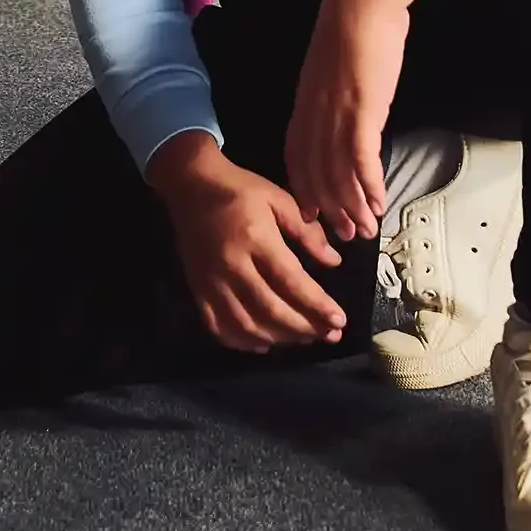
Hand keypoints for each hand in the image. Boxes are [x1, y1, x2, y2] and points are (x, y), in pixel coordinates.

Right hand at [146, 134, 349, 353]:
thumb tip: (334, 262)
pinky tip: (264, 344)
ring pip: (247, 324)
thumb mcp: (279, 199)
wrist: (191, 185)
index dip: (317, 305)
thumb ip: (307, 232)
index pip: (291, 281)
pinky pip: (218, 326)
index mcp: (256, 239)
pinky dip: (242, 341)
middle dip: (305, 327)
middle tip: (330, 335)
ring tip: (304, 339)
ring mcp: (212, 282)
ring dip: (279, 338)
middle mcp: (233, 266)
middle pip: (271, 309)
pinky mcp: (197, 290)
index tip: (340, 320)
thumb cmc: (240, 190)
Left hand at [284, 0, 433, 238]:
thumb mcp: (331, 71)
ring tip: (367, 228)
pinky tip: (379, 201)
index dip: (305, 190)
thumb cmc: (351, 30)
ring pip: (338, 173)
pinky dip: (369, 185)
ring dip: (353, 205)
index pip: (297, 160)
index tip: (312, 215)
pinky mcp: (360, 112)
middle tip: (346, 235)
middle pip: (316, 175)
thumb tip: (344, 117)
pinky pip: (361, 159)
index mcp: (304, 107)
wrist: (360, 3)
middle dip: (331, 209)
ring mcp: (335, 116)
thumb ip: (331, 99)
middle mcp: (313, 117)